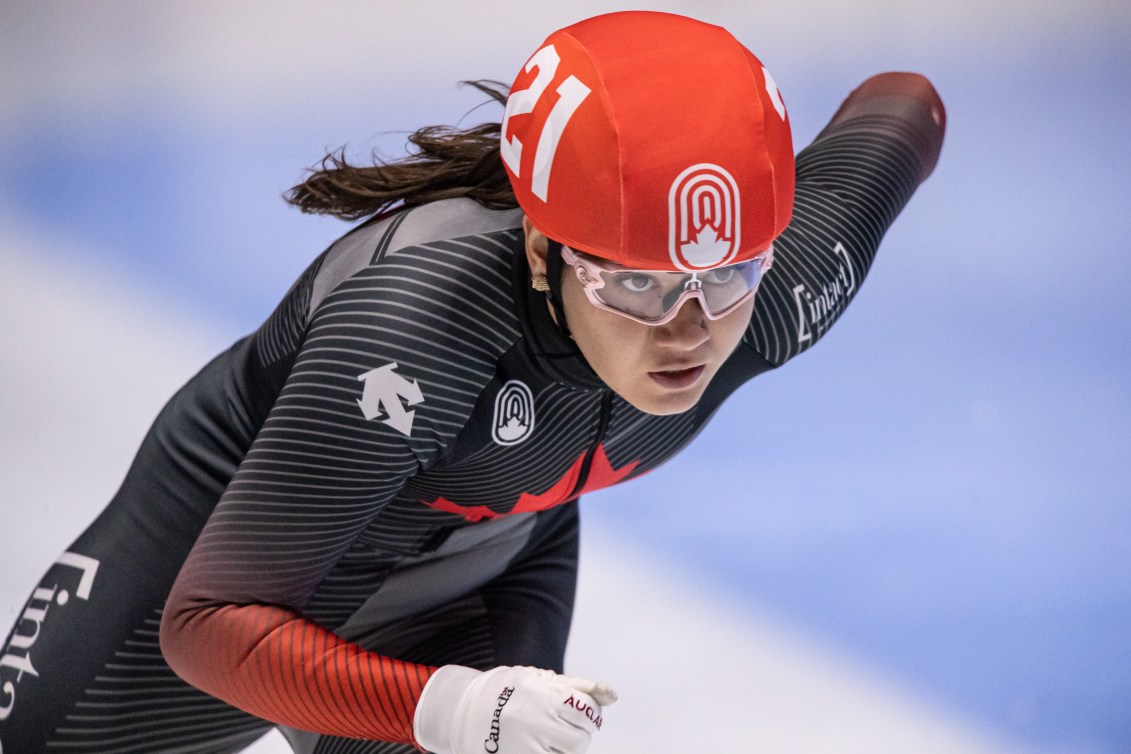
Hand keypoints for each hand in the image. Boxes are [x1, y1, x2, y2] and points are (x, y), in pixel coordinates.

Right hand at [414, 664, 616, 753]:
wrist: (461, 711)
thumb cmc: (506, 690)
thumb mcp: (538, 678)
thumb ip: (577, 686)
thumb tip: (612, 695)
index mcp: (541, 694)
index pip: (586, 710)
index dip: (589, 712)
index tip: (580, 712)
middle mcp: (533, 721)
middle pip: (579, 738)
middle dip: (578, 732)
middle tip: (564, 726)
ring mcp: (524, 746)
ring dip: (565, 747)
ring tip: (549, 737)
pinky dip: (553, 753)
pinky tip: (542, 746)